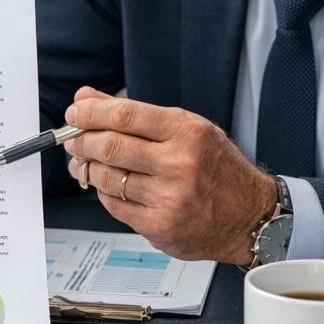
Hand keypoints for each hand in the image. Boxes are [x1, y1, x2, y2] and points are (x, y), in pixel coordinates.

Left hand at [62, 87, 274, 263]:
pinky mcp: (160, 226)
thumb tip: (88, 98)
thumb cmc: (218, 170)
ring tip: (85, 162)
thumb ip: (135, 114)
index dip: (90, 113)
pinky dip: (104, 192)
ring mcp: (170, 198)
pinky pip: (114, 206)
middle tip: (73, 139)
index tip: (75, 112)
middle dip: (81, 141)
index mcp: (188, 132)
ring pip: (107, 178)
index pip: (125, 115)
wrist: (250, 216)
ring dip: (87, 168)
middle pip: (110, 147)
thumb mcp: (186, 130)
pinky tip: (109, 186)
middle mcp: (180, 164)